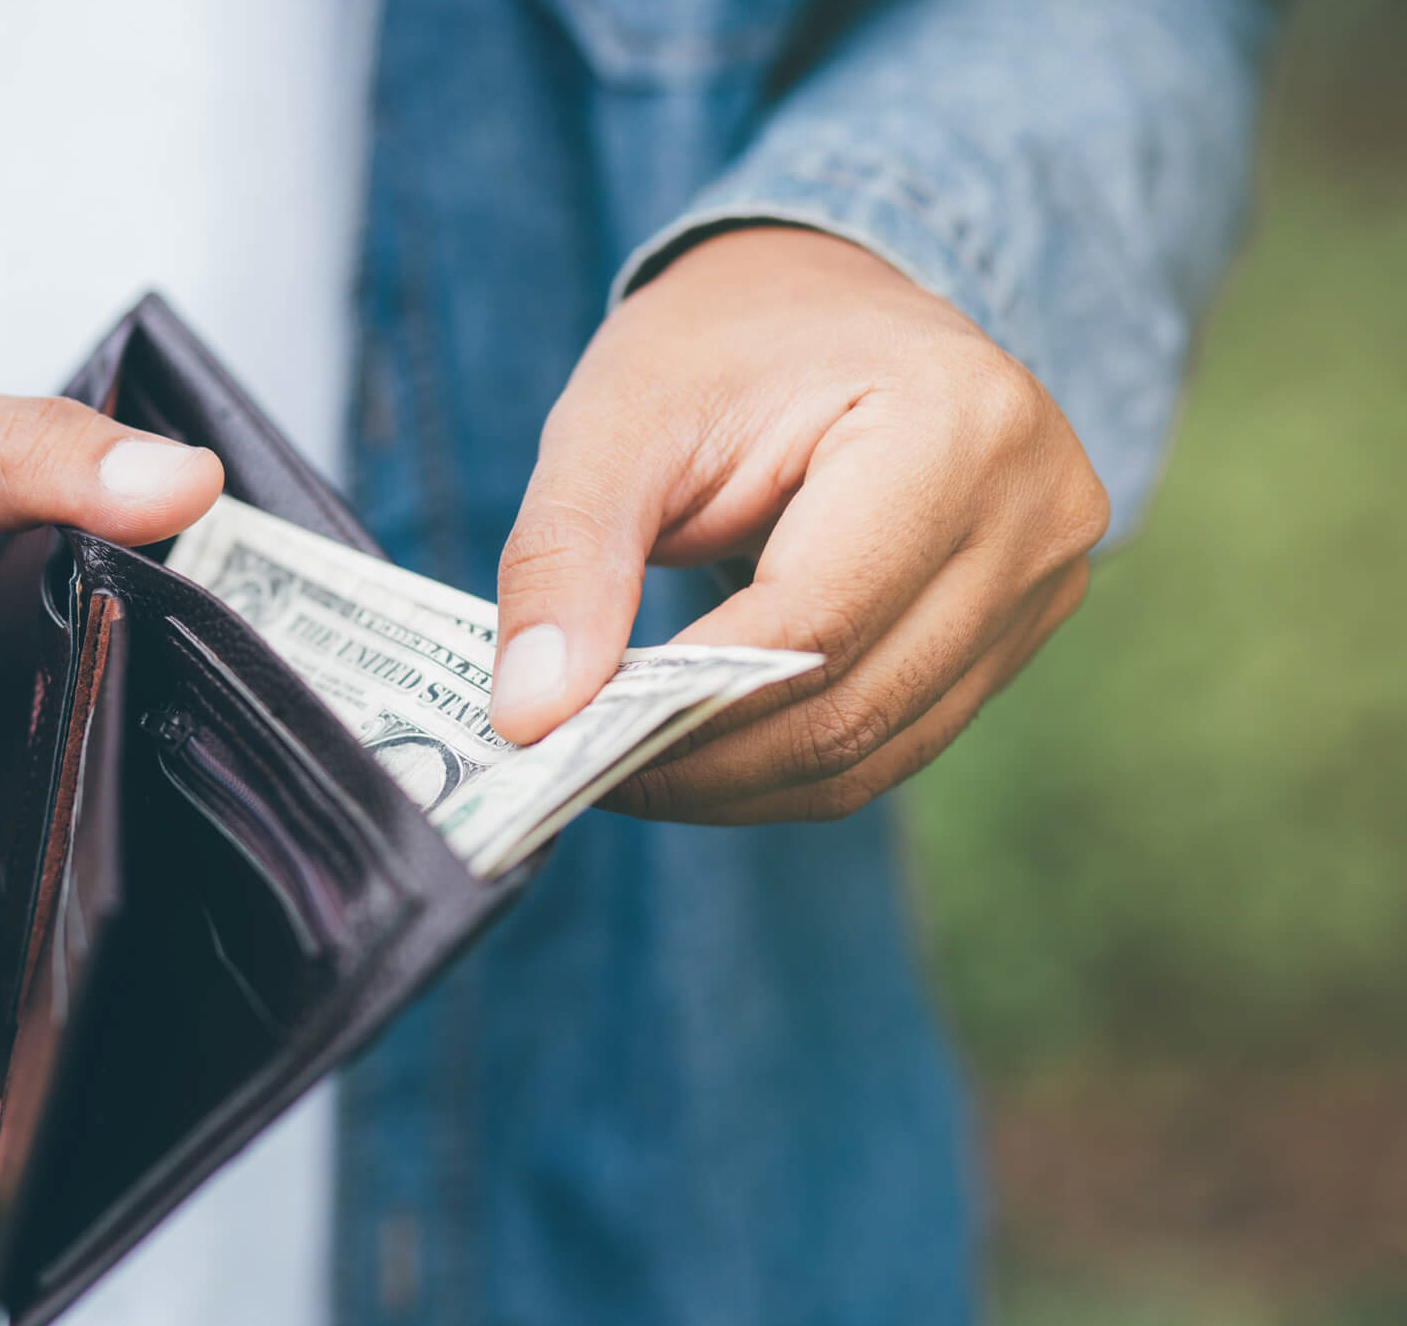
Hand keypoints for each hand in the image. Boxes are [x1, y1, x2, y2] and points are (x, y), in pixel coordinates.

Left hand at [488, 226, 1108, 822]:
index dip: (684, 706)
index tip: (561, 740)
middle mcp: (1034, 512)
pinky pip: (897, 740)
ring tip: (624, 767)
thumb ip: (568, 560)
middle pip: (852, 707)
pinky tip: (696, 753)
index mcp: (955, 426)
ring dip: (738, 783)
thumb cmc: (720, 345)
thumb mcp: (616, 420)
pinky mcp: (1020, 631)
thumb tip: (533, 716)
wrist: (822, 298)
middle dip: (700, 764)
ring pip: (877, 751)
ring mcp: (1044, 580)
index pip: (815, 621)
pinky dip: (787, 765)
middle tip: (575, 772)